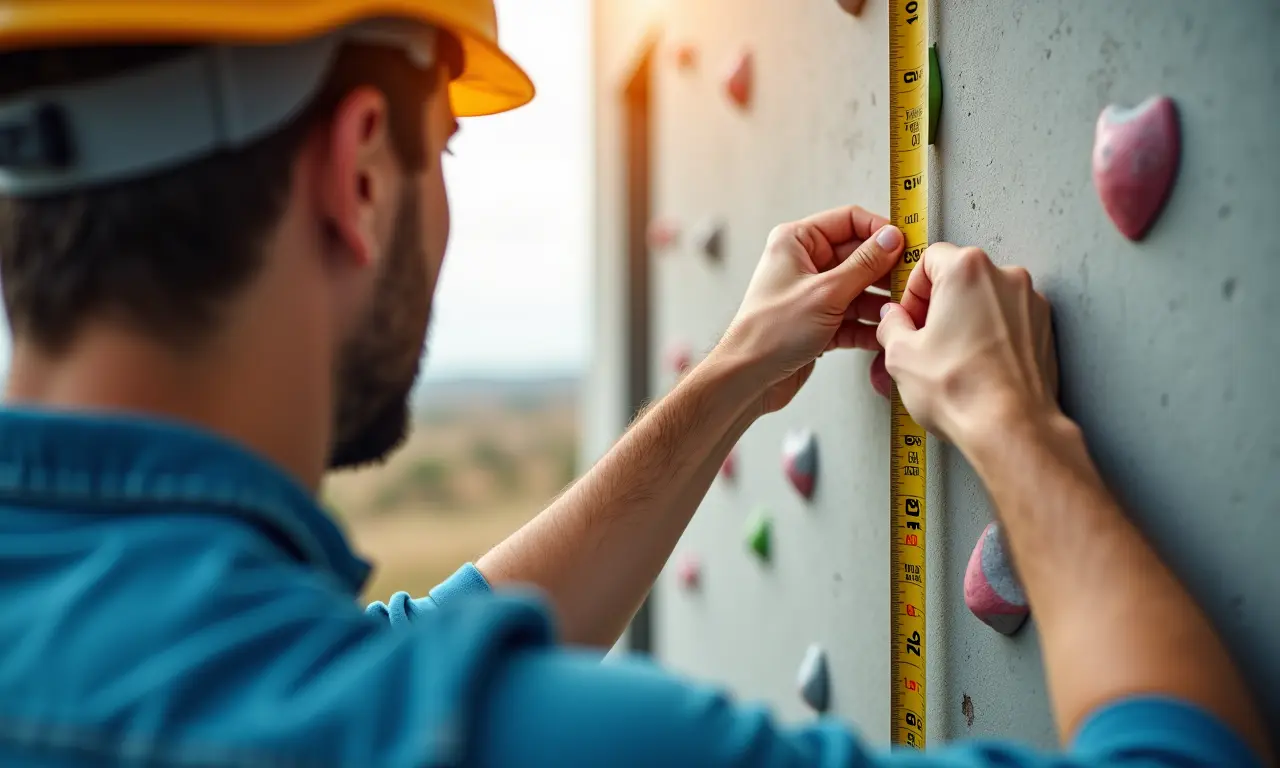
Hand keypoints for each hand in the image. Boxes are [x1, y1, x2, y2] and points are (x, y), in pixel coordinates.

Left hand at [715, 205, 903, 414]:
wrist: (748, 379)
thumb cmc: (770, 332)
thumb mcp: (826, 292)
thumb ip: (864, 264)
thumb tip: (892, 239)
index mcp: (796, 241)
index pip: (849, 220)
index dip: (879, 231)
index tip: (906, 244)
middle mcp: (804, 263)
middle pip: (858, 256)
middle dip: (885, 271)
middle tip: (911, 282)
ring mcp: (813, 294)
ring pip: (859, 289)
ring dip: (880, 303)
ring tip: (902, 312)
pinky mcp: (819, 322)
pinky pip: (852, 317)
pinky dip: (868, 326)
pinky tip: (884, 334)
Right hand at [875, 243, 1059, 448]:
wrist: (1011, 427)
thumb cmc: (963, 390)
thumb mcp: (901, 355)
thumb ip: (891, 325)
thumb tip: (893, 320)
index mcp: (967, 270)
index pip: (929, 259)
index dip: (911, 290)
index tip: (908, 316)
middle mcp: (1005, 277)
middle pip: (959, 278)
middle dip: (938, 305)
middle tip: (924, 339)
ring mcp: (1031, 303)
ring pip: (985, 300)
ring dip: (965, 320)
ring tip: (950, 357)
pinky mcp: (1044, 329)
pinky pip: (1007, 321)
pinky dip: (990, 335)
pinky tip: (976, 365)